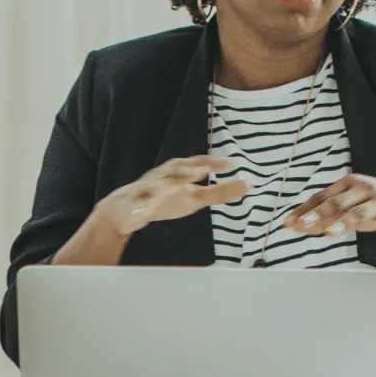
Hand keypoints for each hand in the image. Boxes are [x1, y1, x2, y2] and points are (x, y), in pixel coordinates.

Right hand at [93, 157, 252, 237]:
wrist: (126, 209)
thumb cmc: (165, 199)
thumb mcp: (195, 197)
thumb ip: (220, 192)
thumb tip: (249, 186)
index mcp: (179, 171)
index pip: (198, 164)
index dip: (214, 163)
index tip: (233, 163)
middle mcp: (162, 176)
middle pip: (175, 170)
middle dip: (187, 170)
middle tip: (203, 171)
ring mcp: (145, 190)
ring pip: (154, 185)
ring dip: (163, 185)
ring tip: (174, 188)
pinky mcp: (131, 205)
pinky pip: (134, 206)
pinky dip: (138, 208)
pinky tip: (142, 213)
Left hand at [281, 174, 375, 242]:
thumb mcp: (350, 207)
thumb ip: (326, 216)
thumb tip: (298, 226)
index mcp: (348, 184)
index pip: (321, 197)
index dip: (303, 211)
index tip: (287, 224)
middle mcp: (363, 189)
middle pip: (336, 203)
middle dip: (317, 214)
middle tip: (301, 225)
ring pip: (360, 212)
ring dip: (344, 222)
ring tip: (330, 233)